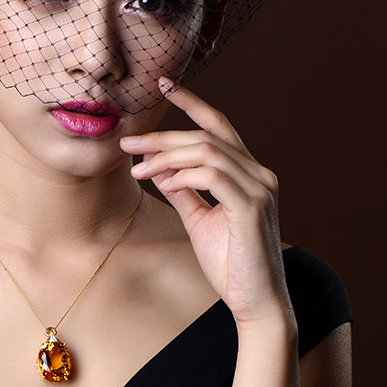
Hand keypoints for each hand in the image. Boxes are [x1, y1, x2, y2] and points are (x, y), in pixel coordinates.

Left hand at [120, 76, 289, 324]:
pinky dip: (182, 174)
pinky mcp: (251, 207)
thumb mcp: (199, 220)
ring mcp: (259, 188)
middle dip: (162, 137)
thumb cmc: (230, 263)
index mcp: (248, 174)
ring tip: (136, 168)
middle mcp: (259, 174)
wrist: (255, 302)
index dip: (192, 102)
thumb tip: (160, 169)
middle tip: (127, 141)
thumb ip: (184, 191)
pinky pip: (212, 175)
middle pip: (206, 137)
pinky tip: (160, 181)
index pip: (219, 127)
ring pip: (207, 151)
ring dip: (166, 156)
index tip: (163, 85)